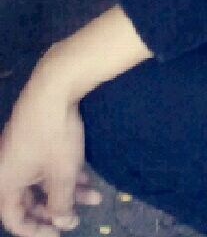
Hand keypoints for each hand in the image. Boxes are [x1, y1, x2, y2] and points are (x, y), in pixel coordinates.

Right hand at [0, 81, 101, 236]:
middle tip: (78, 216)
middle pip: (29, 201)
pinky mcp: (35, 138)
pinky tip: (88, 179)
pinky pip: (46, 165)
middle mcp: (8, 169)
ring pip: (42, 181)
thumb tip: (64, 223)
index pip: (14, 219)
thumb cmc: (54, 133)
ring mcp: (21, 152)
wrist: (55, 86)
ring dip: (67, 191)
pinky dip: (66, 173)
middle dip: (56, 209)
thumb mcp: (62, 173)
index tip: (58, 234)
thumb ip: (61, 203)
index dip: (36, 231)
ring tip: (95, 197)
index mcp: (5, 181)